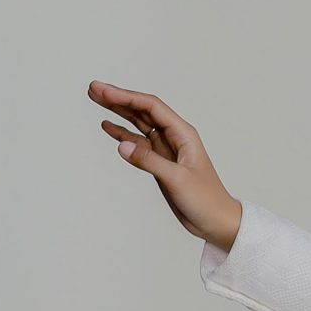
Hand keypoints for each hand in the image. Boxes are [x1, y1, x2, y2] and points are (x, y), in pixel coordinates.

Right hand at [89, 80, 243, 249]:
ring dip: (118, 111)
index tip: (105, 93)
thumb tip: (122, 145)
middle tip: (95, 89)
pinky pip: (137, 142)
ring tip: (97, 99)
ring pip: (137, 123)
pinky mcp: (158, 162)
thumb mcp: (177, 180)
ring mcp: (164, 148)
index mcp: (183, 134)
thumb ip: (149, 161)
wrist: (215, 221)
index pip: (151, 108)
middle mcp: (173, 136)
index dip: (126, 97)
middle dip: (118, 98)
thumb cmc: (206, 199)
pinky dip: (121, 133)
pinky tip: (108, 126)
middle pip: (142, 110)